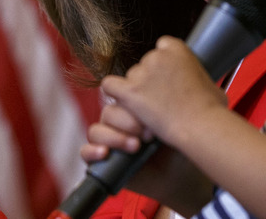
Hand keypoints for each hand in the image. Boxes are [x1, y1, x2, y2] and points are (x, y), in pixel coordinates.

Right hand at [81, 102, 215, 215]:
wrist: (181, 174)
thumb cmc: (179, 145)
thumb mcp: (171, 121)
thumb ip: (157, 107)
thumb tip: (146, 91)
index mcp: (132, 106)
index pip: (119, 95)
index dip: (132, 103)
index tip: (152, 118)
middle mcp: (118, 122)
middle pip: (109, 111)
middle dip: (127, 121)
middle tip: (149, 134)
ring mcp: (109, 140)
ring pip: (96, 130)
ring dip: (114, 137)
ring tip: (135, 146)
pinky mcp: (101, 160)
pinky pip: (85, 151)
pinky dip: (91, 151)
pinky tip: (105, 153)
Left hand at [99, 36, 227, 146]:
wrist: (201, 125)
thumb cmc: (211, 109)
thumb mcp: (211, 83)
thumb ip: (198, 76)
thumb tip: (200, 83)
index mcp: (177, 49)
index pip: (161, 47)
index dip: (164, 66)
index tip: (168, 80)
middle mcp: (157, 56)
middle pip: (144, 64)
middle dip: (149, 80)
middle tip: (159, 100)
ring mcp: (142, 73)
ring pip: (130, 76)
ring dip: (136, 91)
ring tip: (150, 110)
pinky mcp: (129, 91)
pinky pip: (110, 85)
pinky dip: (115, 93)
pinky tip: (126, 103)